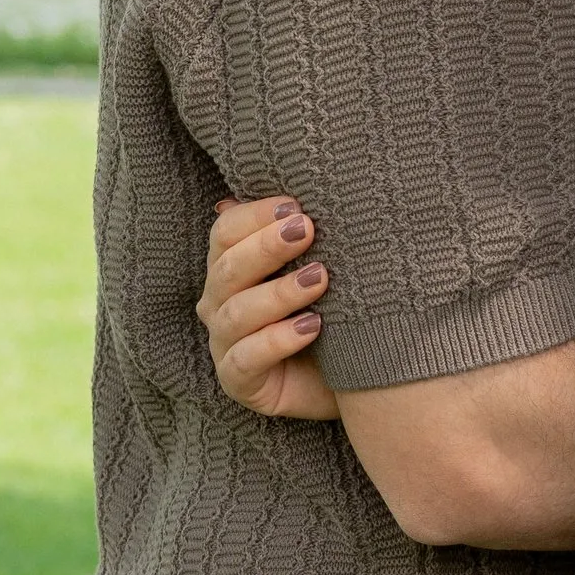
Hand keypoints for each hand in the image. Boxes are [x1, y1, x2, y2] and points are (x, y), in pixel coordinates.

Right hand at [200, 193, 339, 421]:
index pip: (225, 232)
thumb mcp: (324, 267)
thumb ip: (306, 234)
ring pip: (237, 313)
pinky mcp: (238, 382)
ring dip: (279, 292)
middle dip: (267, 246)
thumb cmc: (335, 313)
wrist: (355, 377)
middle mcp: (219, 303)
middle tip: (308, 230)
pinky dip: (277, 340)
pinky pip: (245, 359)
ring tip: (320, 279)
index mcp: (231, 266)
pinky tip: (312, 327)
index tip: (297, 205)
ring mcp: (224, 344)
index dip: (255, 216)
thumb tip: (301, 191)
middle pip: (227, 268)